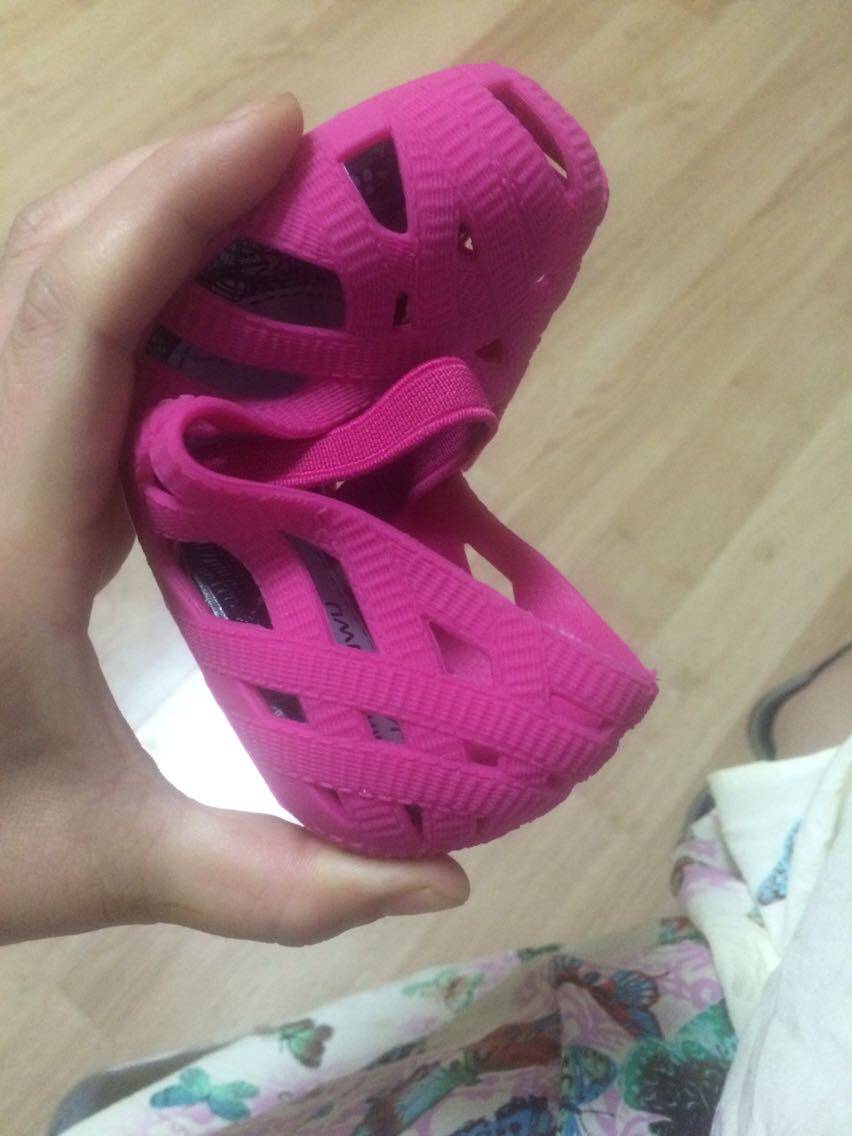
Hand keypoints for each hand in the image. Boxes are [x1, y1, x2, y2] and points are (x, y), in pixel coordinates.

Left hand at [0, 94, 468, 945]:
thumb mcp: (107, 863)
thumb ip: (279, 882)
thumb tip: (448, 885)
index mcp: (13, 530)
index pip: (78, 320)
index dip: (176, 205)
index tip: (282, 132)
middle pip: (48, 263)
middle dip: (167, 182)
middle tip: (293, 158)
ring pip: (28, 288)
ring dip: (134, 221)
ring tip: (253, 211)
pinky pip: (38, 344)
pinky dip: (113, 290)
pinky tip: (191, 318)